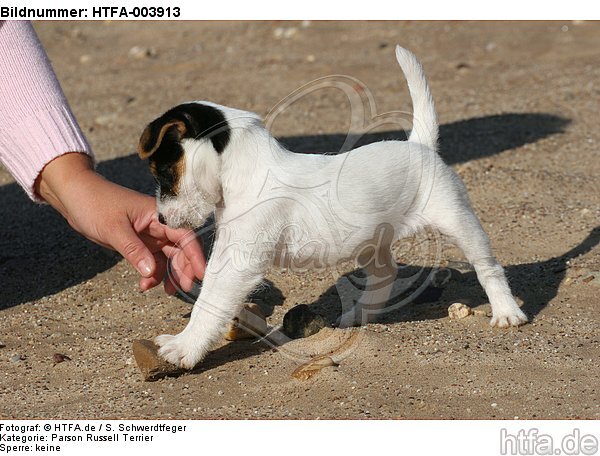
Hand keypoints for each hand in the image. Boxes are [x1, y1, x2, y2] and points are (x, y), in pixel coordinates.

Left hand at [35, 152, 205, 292]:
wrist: (75, 196)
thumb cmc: (95, 204)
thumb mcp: (113, 229)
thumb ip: (134, 251)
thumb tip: (151, 273)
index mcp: (159, 214)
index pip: (185, 235)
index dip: (195, 255)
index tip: (200, 275)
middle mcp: (160, 225)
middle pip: (182, 249)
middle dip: (185, 269)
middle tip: (183, 288)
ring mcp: (151, 235)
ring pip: (170, 257)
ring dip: (170, 274)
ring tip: (167, 292)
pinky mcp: (142, 243)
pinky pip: (154, 262)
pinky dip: (153, 274)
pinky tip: (145, 285)